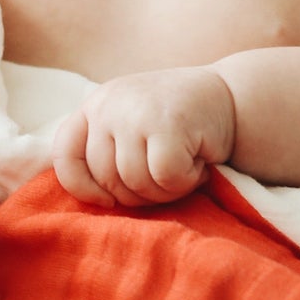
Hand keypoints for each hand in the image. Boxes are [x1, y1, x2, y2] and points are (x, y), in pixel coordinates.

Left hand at [52, 67, 235, 207]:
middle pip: (106, 179)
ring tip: (184, 165)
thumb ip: (105, 151)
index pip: (66, 155)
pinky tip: (198, 163)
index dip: (83, 187)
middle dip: (139, 193)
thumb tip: (90, 199)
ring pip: (136, 183)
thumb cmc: (179, 125)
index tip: (108, 200)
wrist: (233, 99)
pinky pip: (165, 178)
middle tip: (167, 176)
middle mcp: (109, 104)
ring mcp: (136, 112)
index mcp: (95, 106)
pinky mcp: (166, 123)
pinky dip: (186, 181)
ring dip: (166, 189)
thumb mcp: (131, 128)